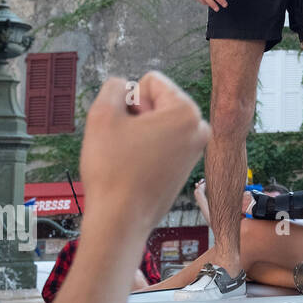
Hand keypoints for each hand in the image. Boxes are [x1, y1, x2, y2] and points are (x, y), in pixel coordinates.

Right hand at [78, 73, 209, 231]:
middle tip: (126, 144)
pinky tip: (136, 169)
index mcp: (187, 111)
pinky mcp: (186, 166)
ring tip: (130, 158)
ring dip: (139, 133)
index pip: (151, 81)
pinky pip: (160, 143)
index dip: (129, 100)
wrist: (120, 220)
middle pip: (157, 101)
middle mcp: (200, 128)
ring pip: (156, 123)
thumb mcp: (101, 114)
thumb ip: (114, 87)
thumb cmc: (112, 170)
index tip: (126, 126)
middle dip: (136, 116)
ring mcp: (196, 149)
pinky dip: (146, 149)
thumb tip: (125, 87)